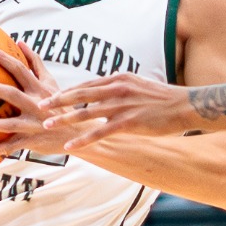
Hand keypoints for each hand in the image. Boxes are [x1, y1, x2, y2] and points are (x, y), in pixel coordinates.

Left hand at [0, 44, 82, 158]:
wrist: (77, 133)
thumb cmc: (60, 104)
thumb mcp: (51, 83)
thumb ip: (35, 63)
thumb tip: (20, 42)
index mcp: (39, 89)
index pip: (20, 70)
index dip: (4, 59)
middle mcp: (36, 105)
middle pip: (12, 94)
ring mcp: (33, 124)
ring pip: (10, 124)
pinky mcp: (32, 141)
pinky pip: (10, 147)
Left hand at [40, 72, 199, 147]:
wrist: (187, 106)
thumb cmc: (163, 100)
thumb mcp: (138, 87)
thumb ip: (118, 90)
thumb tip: (104, 94)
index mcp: (118, 79)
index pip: (87, 85)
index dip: (67, 91)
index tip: (50, 95)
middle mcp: (117, 89)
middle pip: (80, 94)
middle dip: (58, 100)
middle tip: (39, 105)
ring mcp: (123, 105)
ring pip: (86, 113)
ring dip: (64, 119)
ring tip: (47, 125)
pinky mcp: (130, 122)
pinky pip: (101, 131)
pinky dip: (84, 138)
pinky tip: (71, 146)